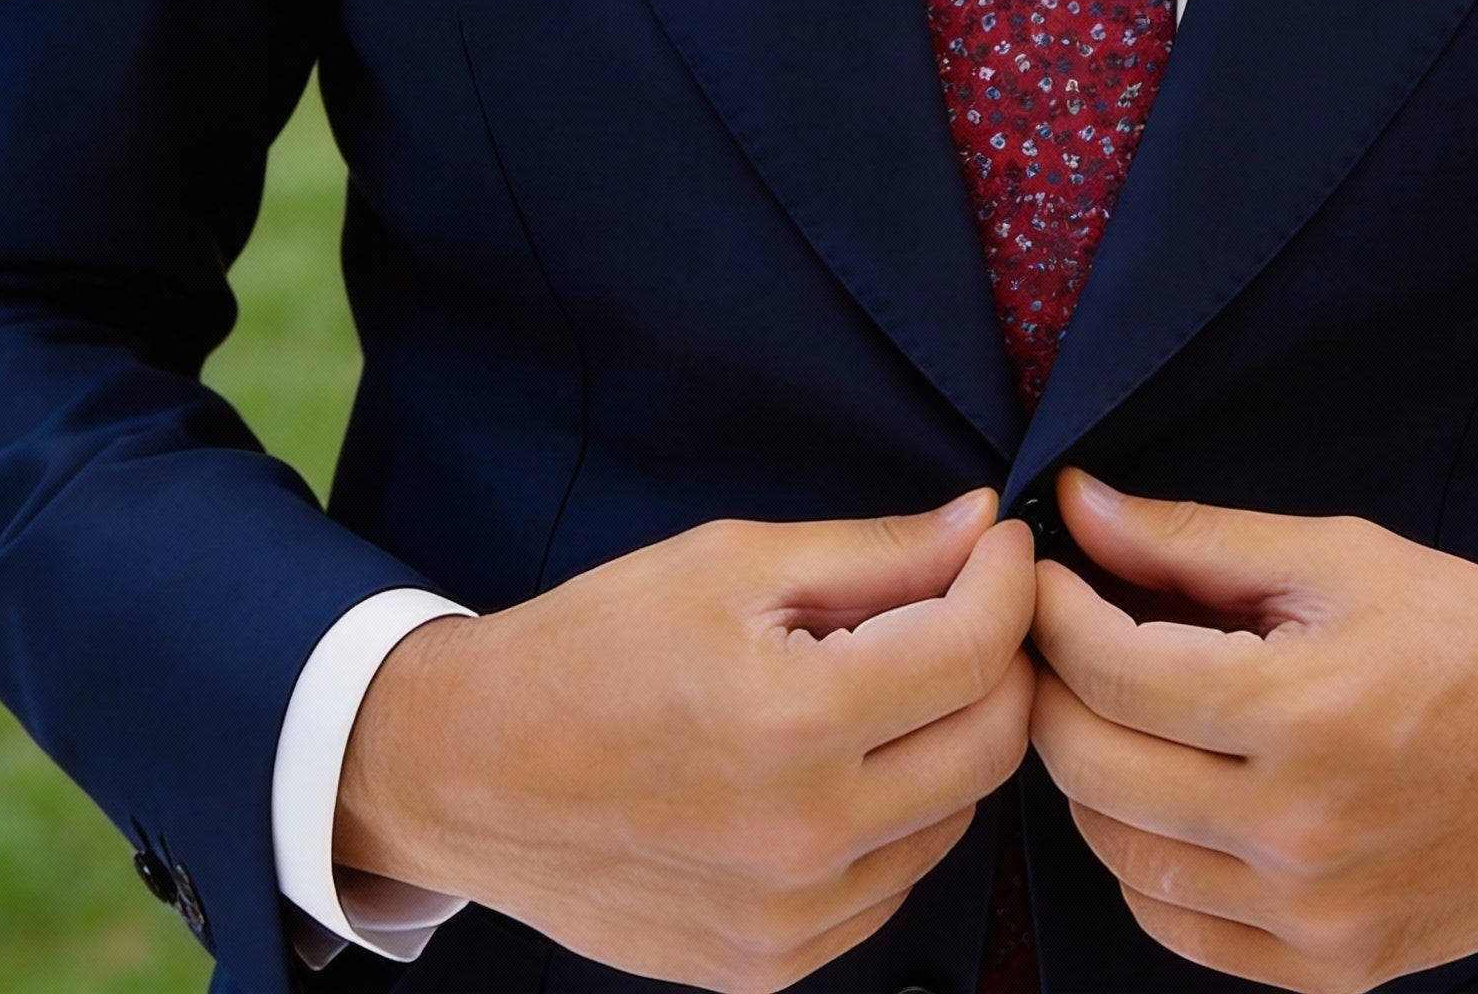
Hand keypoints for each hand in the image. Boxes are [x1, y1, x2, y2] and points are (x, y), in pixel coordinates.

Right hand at [337, 489, 1034, 993]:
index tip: (1002, 549)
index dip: (1009, 583)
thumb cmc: (590, 648)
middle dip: (1002, 660)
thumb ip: (873, 551)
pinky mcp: (770, 964)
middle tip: (968, 605)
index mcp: (793, 721)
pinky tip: (845, 761)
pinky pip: (893, 883)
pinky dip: (898, 815)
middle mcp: (804, 836)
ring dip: (951, 738)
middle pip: (991, 744)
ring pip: (954, 817)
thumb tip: (979, 526)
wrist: (468, 769)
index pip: (975, 651)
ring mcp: (789, 918)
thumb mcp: (729, 562)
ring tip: (890, 680)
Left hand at [1030, 471, 1477, 992]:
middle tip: (1057, 635)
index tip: (1042, 574)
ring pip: (1117, 853)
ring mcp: (1310, 914)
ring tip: (1109, 708)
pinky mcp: (1329, 966)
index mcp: (1300, 711)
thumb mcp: (1340, 558)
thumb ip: (1195, 540)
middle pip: (1091, 765)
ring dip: (1087, 774)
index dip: (1052, 610)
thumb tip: (1081, 506)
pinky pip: (1176, 926)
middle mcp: (1296, 829)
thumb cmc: (1476, 638)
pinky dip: (1142, 861)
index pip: (1109, 669)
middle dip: (1050, 686)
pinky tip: (1161, 796)